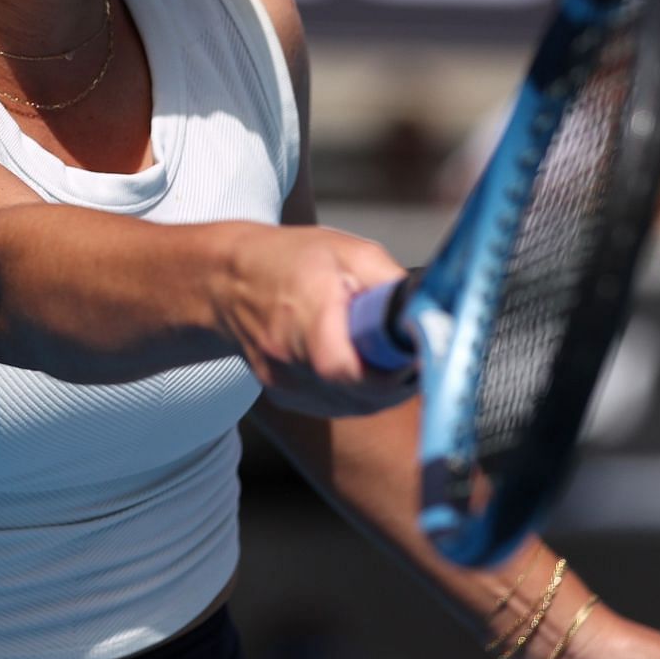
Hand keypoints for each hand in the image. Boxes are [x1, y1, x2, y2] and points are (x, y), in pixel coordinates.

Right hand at [211, 225, 414, 416]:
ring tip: (380, 351)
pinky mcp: (284, 397)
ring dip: (380, 387)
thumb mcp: (350, 251)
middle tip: (409, 351)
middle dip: (397, 378)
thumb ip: (391, 284)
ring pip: (355, 407)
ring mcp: (285, 384)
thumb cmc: (289, 259)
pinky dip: (356, 392)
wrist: (229, 281)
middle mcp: (291, 360)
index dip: (396, 368)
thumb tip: (430, 312)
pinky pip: (336, 407)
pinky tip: (355, 362)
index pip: (356, 371)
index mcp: (309, 317)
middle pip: (364, 395)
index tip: (416, 351)